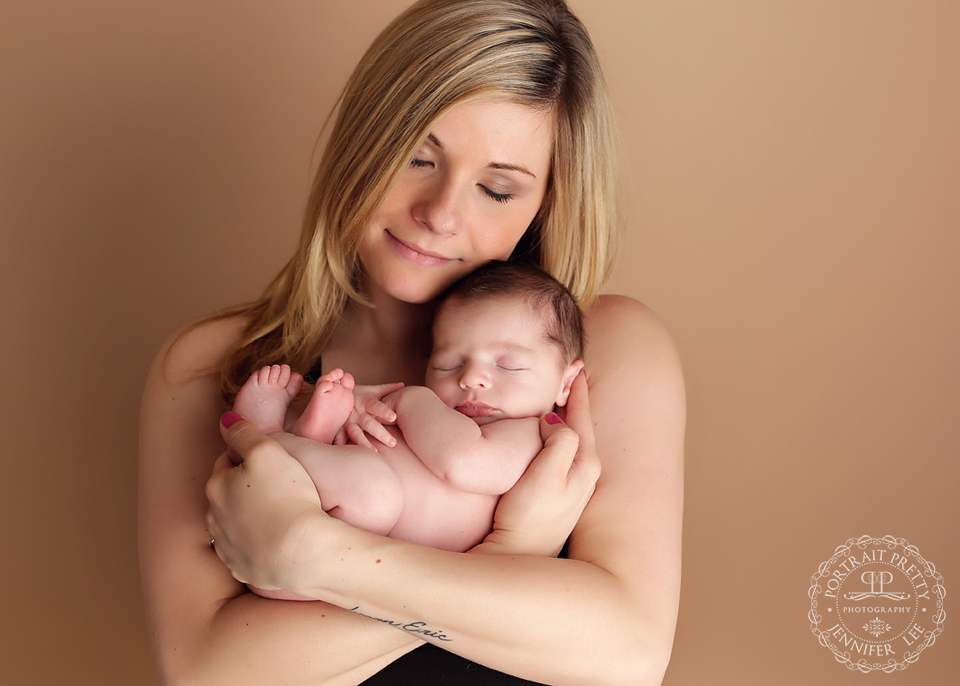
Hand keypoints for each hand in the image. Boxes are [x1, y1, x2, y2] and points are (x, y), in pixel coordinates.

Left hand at [206, 414, 326, 592]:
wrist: (300, 553)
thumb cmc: (286, 497)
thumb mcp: (267, 451)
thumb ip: (244, 432)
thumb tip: (226, 421)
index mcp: (217, 486)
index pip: (228, 461)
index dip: (248, 457)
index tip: (271, 461)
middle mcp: (214, 517)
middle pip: (228, 493)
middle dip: (245, 487)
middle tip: (277, 485)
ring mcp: (227, 546)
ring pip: (234, 523)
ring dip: (249, 517)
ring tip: (278, 513)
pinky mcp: (242, 568)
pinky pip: (246, 551)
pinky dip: (256, 544)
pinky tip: (276, 540)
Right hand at [334, 382, 404, 450]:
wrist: (334, 393)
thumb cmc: (358, 394)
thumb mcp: (371, 390)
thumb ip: (387, 389)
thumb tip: (403, 385)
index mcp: (366, 402)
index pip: (376, 406)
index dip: (384, 411)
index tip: (394, 417)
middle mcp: (357, 412)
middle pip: (369, 424)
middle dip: (381, 434)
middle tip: (393, 443)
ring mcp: (347, 421)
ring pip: (355, 433)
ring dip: (364, 443)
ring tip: (375, 452)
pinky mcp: (338, 428)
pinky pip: (339, 438)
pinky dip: (341, 445)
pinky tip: (348, 454)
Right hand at [477, 371, 599, 556]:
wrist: (518, 558)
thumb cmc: (528, 518)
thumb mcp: (545, 477)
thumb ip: (558, 443)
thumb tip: (557, 422)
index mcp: (584, 463)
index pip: (581, 416)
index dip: (577, 391)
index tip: (578, 367)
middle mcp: (585, 473)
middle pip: (582, 426)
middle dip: (577, 401)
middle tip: (574, 375)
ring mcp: (574, 487)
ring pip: (573, 440)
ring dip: (567, 418)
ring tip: (562, 398)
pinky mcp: (559, 497)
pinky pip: (563, 454)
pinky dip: (558, 437)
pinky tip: (549, 436)